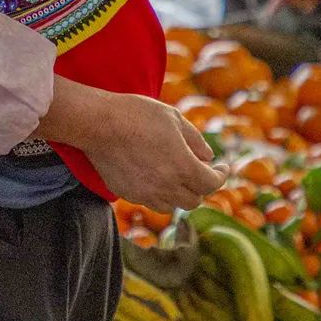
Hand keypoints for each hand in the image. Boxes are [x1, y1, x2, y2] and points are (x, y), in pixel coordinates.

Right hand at [83, 93, 223, 211]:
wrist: (98, 123)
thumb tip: (208, 157)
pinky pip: (149, 201)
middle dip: (201, 186)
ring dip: (179, 194)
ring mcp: (145, 193)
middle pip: (194, 200)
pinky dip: (158, 194)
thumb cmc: (138, 115)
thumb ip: (196, 140)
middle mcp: (166, 187)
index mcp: (183, 167)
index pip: (211, 184)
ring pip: (172, 206)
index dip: (221, 175)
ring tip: (177, 176)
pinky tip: (154, 176)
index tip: (223, 167)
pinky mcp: (127, 194)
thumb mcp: (174, 118)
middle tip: (200, 171)